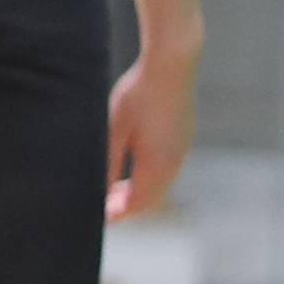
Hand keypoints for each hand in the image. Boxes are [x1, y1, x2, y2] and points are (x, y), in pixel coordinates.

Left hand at [106, 45, 194, 222]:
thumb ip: (108, 162)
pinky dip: (149, 176)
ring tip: (113, 188)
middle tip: (102, 205)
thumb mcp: (114, 129)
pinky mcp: (184, 136)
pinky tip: (133, 164)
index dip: (118, 214)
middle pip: (151, 197)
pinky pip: (167, 168)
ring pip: (160, 183)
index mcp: (158, 165)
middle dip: (127, 205)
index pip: (138, 203)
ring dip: (138, 190)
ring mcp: (182, 149)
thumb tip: (101, 189)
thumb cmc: (138, 95)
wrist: (171, 65)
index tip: (100, 218)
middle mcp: (175, 162)